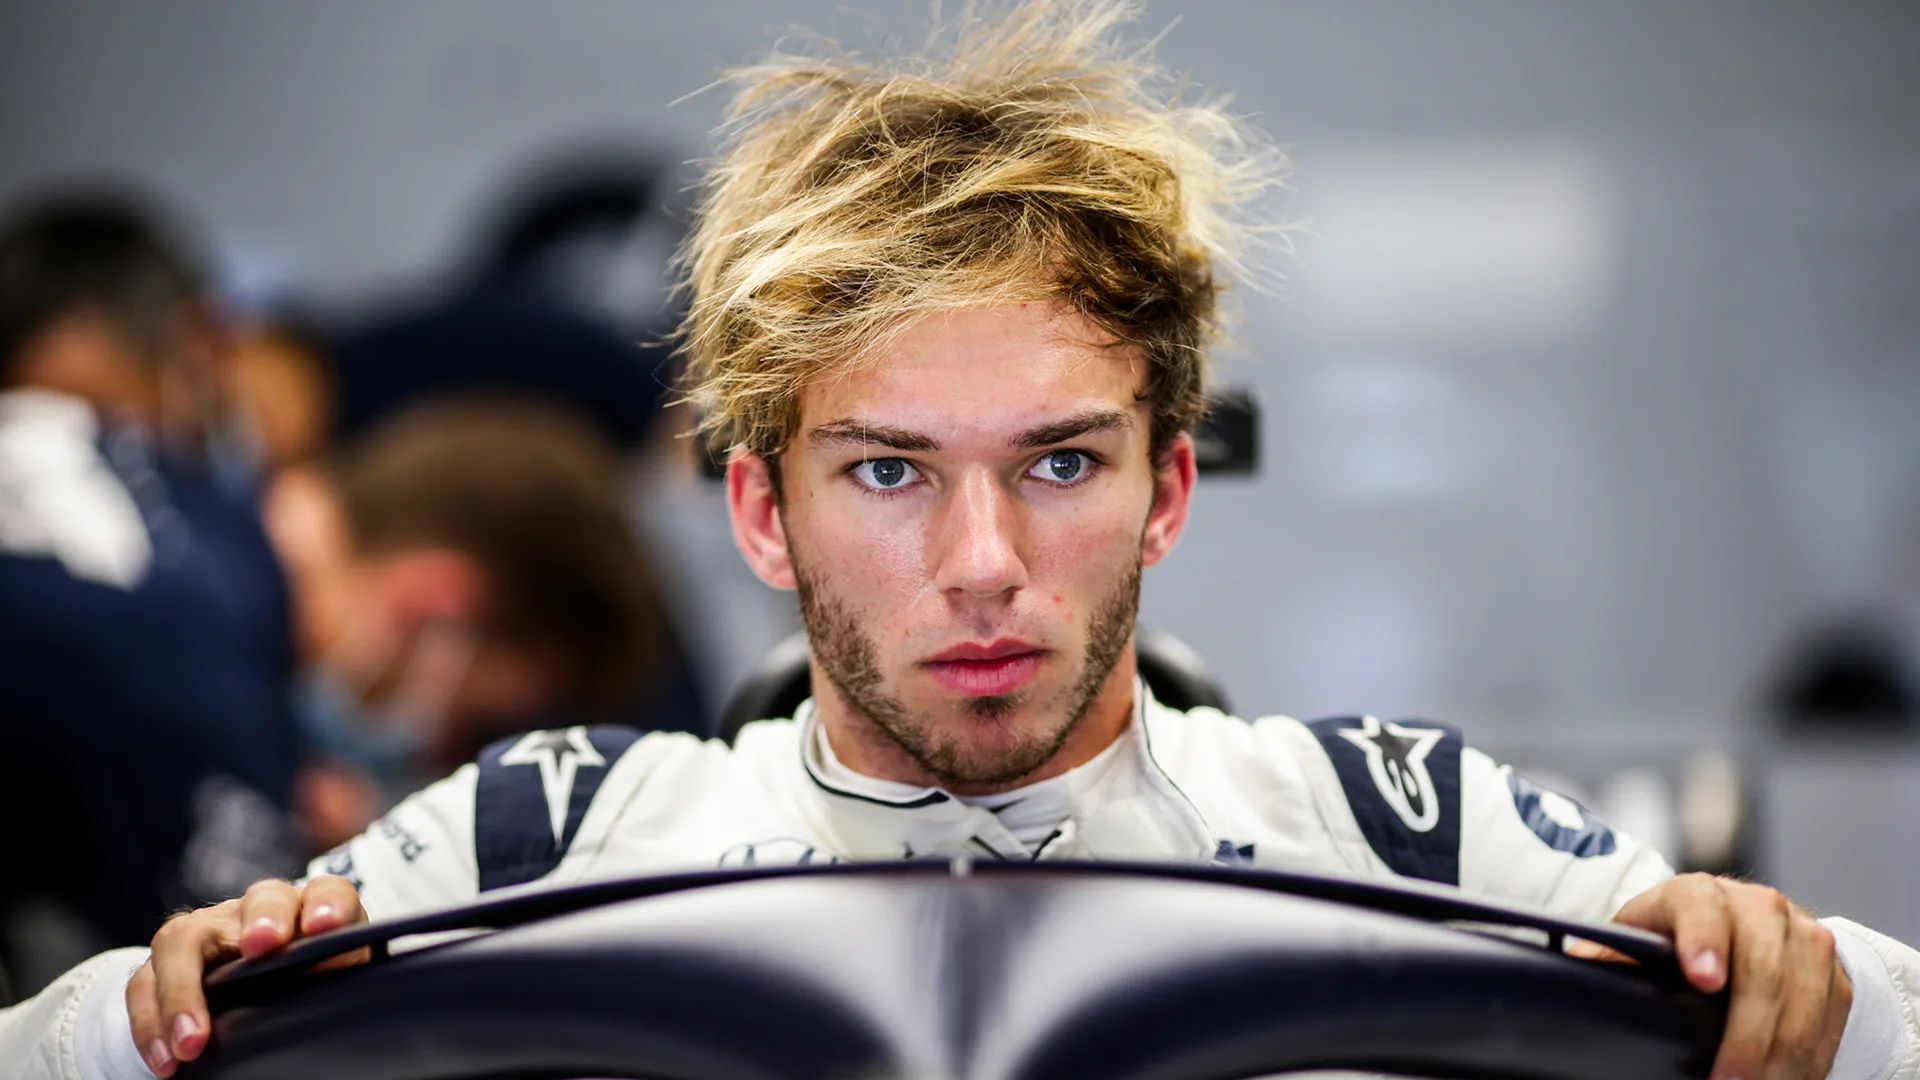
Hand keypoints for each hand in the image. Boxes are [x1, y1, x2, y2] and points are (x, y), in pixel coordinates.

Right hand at [126, 875, 369, 1076]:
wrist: (258, 995)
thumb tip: (340, 969)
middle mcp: (256, 910)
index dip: (328, 904)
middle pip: (260, 898)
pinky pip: (143, 985)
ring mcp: (205, 932)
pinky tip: (165, 1061)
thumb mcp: (330, 978)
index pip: (327, 891)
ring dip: (183, 992)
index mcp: (309, 909)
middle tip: (262, 947)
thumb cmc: (305, 983)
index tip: (326, 926)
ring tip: (191, 1044)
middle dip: (262, 919)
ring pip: (182, 939)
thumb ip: (339, 971)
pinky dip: (151, 1025)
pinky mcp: (163, 965)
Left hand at [1611, 873, 1850, 1079]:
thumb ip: (1610, 954)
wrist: (1743, 921)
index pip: (1700, 910)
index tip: (1704, 979)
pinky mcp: (1835, 972)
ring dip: (1780, 1057)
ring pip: (1803, 1002)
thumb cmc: (1676, 934)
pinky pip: (1829, 1022)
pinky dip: (1808, 1060)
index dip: (1703, 941)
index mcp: (1698, 893)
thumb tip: (1575, 966)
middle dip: (1746, 1033)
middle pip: (1763, 969)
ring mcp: (1803, 937)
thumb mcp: (1639, 935)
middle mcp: (1758, 907)